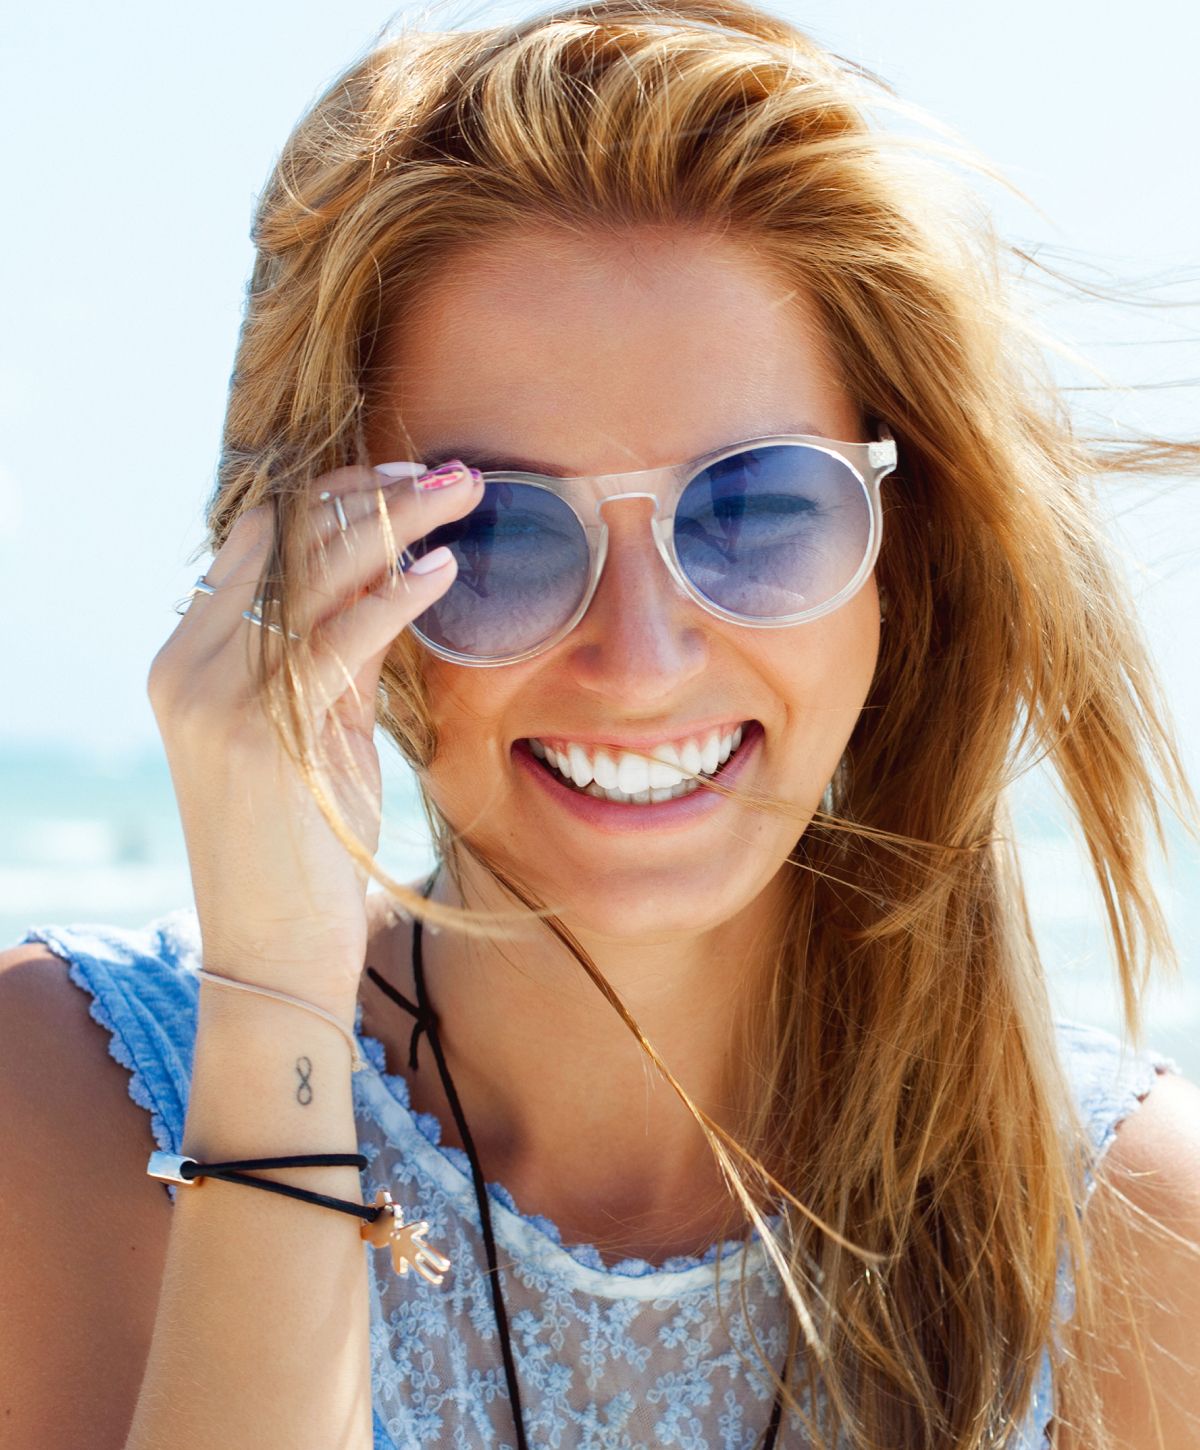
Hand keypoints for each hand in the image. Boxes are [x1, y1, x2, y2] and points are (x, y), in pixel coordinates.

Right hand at [147, 458, 481, 1015]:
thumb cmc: (302, 846)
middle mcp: (190, 669)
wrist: (274, 951)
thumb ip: (328, 660)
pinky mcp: (266, 735)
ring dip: (394, 520)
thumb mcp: (310, 736)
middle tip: (449, 473)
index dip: (332, 498)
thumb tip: (383, 578)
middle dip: (372, 492)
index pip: (256, 543)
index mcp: (184, 662)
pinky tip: (442, 571)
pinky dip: (394, 596)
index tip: (403, 479)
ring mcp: (219, 700)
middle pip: (285, 541)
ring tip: (461, 492)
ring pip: (311, 572)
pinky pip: (336, 638)